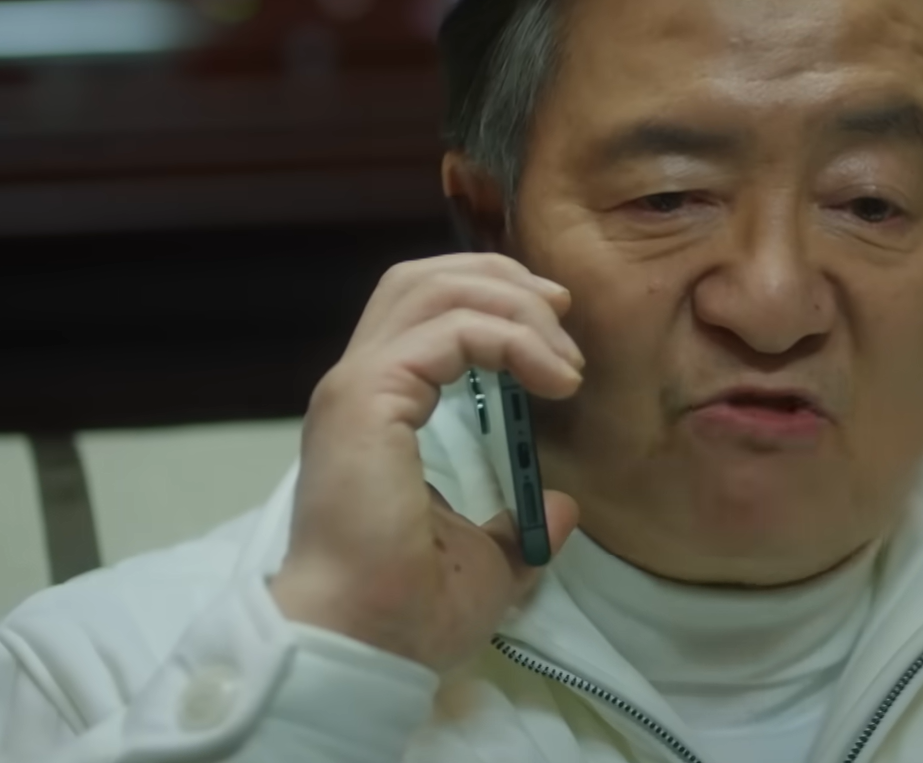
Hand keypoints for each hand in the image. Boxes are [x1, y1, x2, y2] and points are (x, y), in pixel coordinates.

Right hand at [269, 253, 583, 670]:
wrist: (367, 642)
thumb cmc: (410, 611)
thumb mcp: (488, 560)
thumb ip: (519, 526)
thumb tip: (561, 509)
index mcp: (379, 413)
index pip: (424, 313)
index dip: (493, 303)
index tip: (557, 335)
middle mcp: (360, 387)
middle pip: (424, 279)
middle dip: (503, 280)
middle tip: (562, 313)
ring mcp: (358, 387)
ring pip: (434, 288)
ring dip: (513, 305)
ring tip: (564, 355)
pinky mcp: (368, 397)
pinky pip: (450, 332)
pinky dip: (511, 339)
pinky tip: (555, 379)